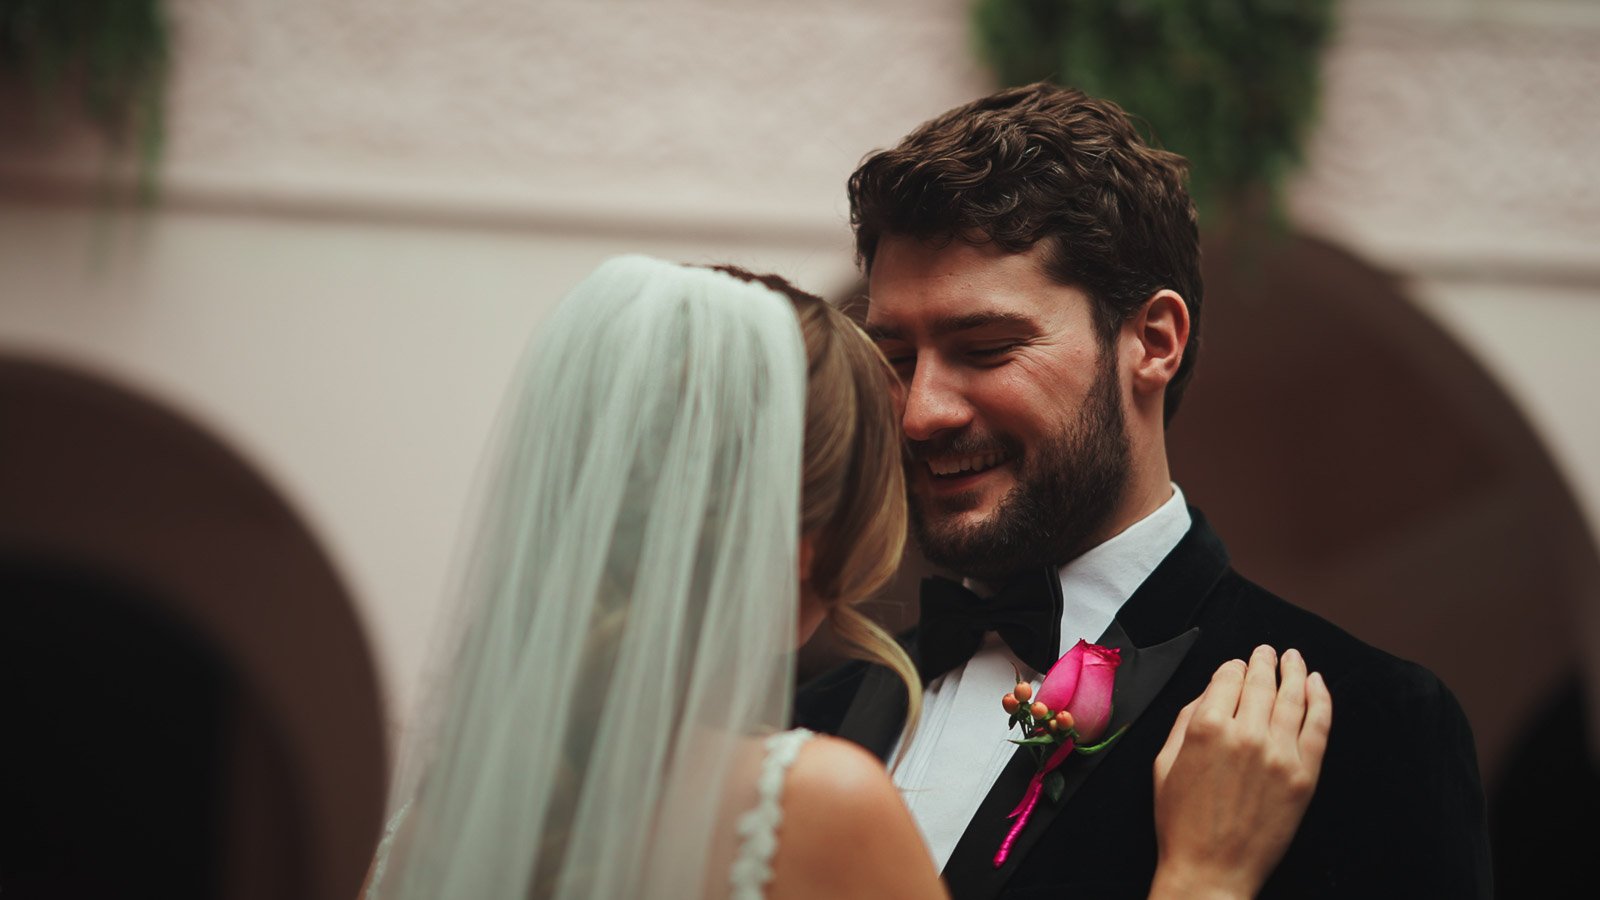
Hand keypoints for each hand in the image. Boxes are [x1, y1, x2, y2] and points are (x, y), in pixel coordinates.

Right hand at [1148, 646, 1331, 899]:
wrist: (1211, 870)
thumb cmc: (1181, 822)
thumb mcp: (1164, 764)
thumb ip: (1185, 720)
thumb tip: (1211, 692)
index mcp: (1206, 727)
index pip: (1227, 678)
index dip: (1233, 667)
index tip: (1237, 665)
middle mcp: (1246, 734)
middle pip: (1261, 682)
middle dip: (1264, 661)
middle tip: (1268, 651)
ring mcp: (1280, 754)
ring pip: (1293, 697)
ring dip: (1294, 671)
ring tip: (1294, 657)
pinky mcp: (1305, 775)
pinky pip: (1319, 725)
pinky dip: (1321, 699)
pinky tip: (1318, 684)